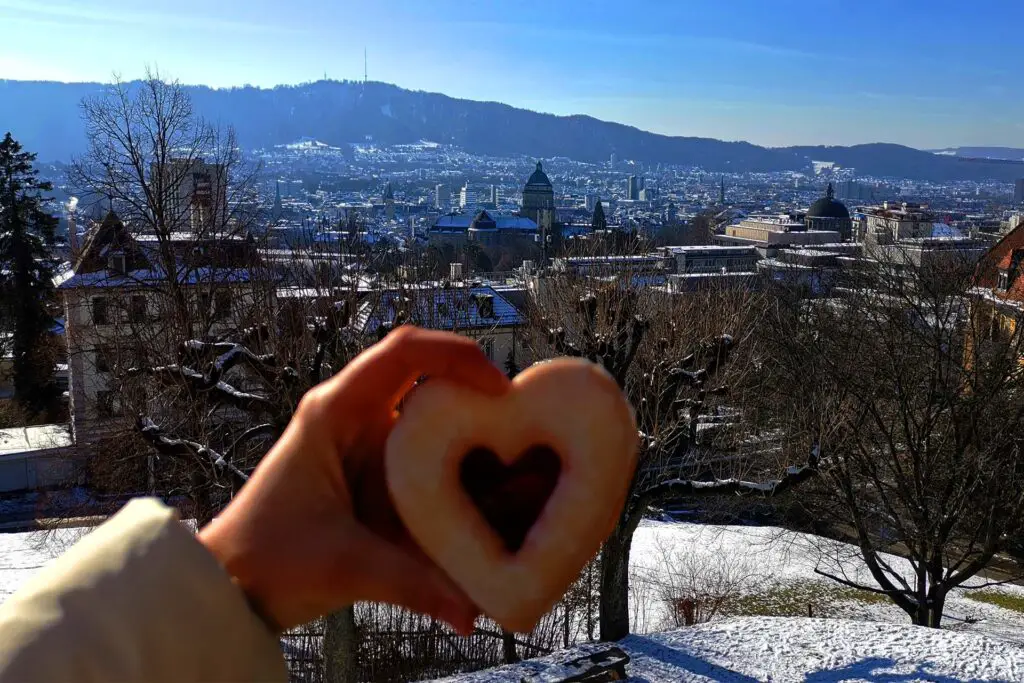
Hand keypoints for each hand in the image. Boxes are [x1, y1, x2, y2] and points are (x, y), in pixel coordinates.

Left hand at [197, 326, 509, 632]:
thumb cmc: (264, 557)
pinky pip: (428, 460)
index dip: (457, 357)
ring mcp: (367, 444)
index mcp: (335, 413)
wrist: (231, 583)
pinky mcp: (376, 474)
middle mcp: (355, 417)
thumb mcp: (343, 565)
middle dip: (481, 403)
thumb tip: (472, 611)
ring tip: (523, 476)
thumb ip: (412, 585)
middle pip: (431, 383)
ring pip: (434, 423)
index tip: (499, 390)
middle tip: (526, 434)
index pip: (404, 352)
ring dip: (476, 444)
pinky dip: (461, 475)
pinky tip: (490, 503)